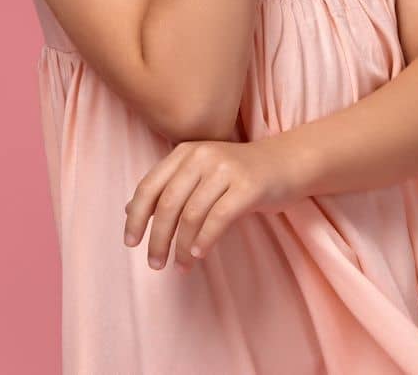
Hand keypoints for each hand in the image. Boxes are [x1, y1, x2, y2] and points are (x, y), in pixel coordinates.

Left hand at [122, 136, 307, 270]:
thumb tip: (130, 211)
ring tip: (181, 265)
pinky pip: (218, 218)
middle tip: (154, 263)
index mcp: (185, 152)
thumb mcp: (200, 175)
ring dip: (182, 246)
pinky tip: (200, 255)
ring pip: (191, 214)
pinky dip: (205, 240)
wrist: (287, 162)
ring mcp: (226, 169)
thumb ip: (169, 188)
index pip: (149, 186)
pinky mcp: (248, 186)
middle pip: (168, 203)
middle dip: (157, 238)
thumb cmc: (239, 174)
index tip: (130, 242)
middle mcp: (202, 156)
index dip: (137, 217)